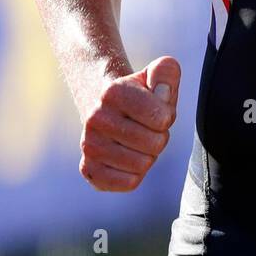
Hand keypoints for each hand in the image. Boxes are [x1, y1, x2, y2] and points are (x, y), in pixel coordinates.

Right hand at [78, 56, 180, 191]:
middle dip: (159, 137)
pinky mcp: (88, 169)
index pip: (162, 119)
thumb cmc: (141, 94)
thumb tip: (163, 94)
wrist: (109, 109)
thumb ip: (166, 72)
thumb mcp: (156, 74)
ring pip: (142, 165)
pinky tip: (128, 158)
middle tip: (147, 128)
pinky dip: (136, 174)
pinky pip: (128, 182)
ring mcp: (89, 145)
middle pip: (155, 144)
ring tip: (137, 142)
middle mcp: (95, 118)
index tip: (157, 110)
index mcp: (113, 92)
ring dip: (148, 155)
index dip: (167, 117)